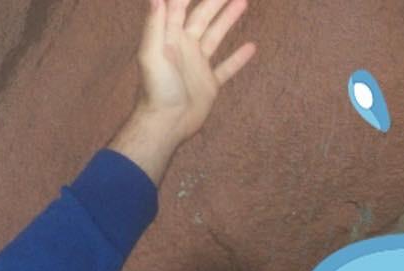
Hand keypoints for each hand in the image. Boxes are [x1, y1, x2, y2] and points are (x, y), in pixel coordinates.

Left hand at [112, 0, 255, 182]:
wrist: (165, 126)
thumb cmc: (156, 91)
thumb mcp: (151, 55)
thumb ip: (154, 25)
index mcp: (170, 38)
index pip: (180, 6)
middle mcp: (184, 48)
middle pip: (202, 15)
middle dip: (215, 0)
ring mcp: (197, 66)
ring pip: (215, 35)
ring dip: (227, 18)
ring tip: (242, 1)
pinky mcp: (208, 85)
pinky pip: (226, 68)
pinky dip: (238, 59)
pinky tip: (251, 47)